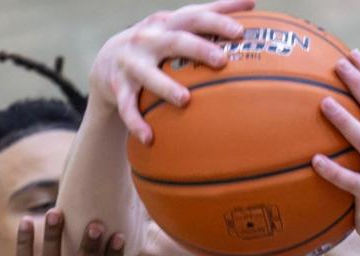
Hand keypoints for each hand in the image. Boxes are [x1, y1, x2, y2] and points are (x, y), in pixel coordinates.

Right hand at [89, 0, 253, 143]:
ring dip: (166, 86)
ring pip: (148, 75)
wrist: (107, 62)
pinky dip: (136, 122)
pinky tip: (149, 138)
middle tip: (221, 61)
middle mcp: (148, 39)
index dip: (217, 20)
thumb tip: (252, 2)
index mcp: (167, 23)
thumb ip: (209, 15)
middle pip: (174, 41)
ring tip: (185, 100)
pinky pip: (127, 107)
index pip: (194, 17)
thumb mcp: (176, 25)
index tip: (240, 30)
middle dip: (198, 49)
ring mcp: (131, 63)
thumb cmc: (156, 42)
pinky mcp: (118, 87)